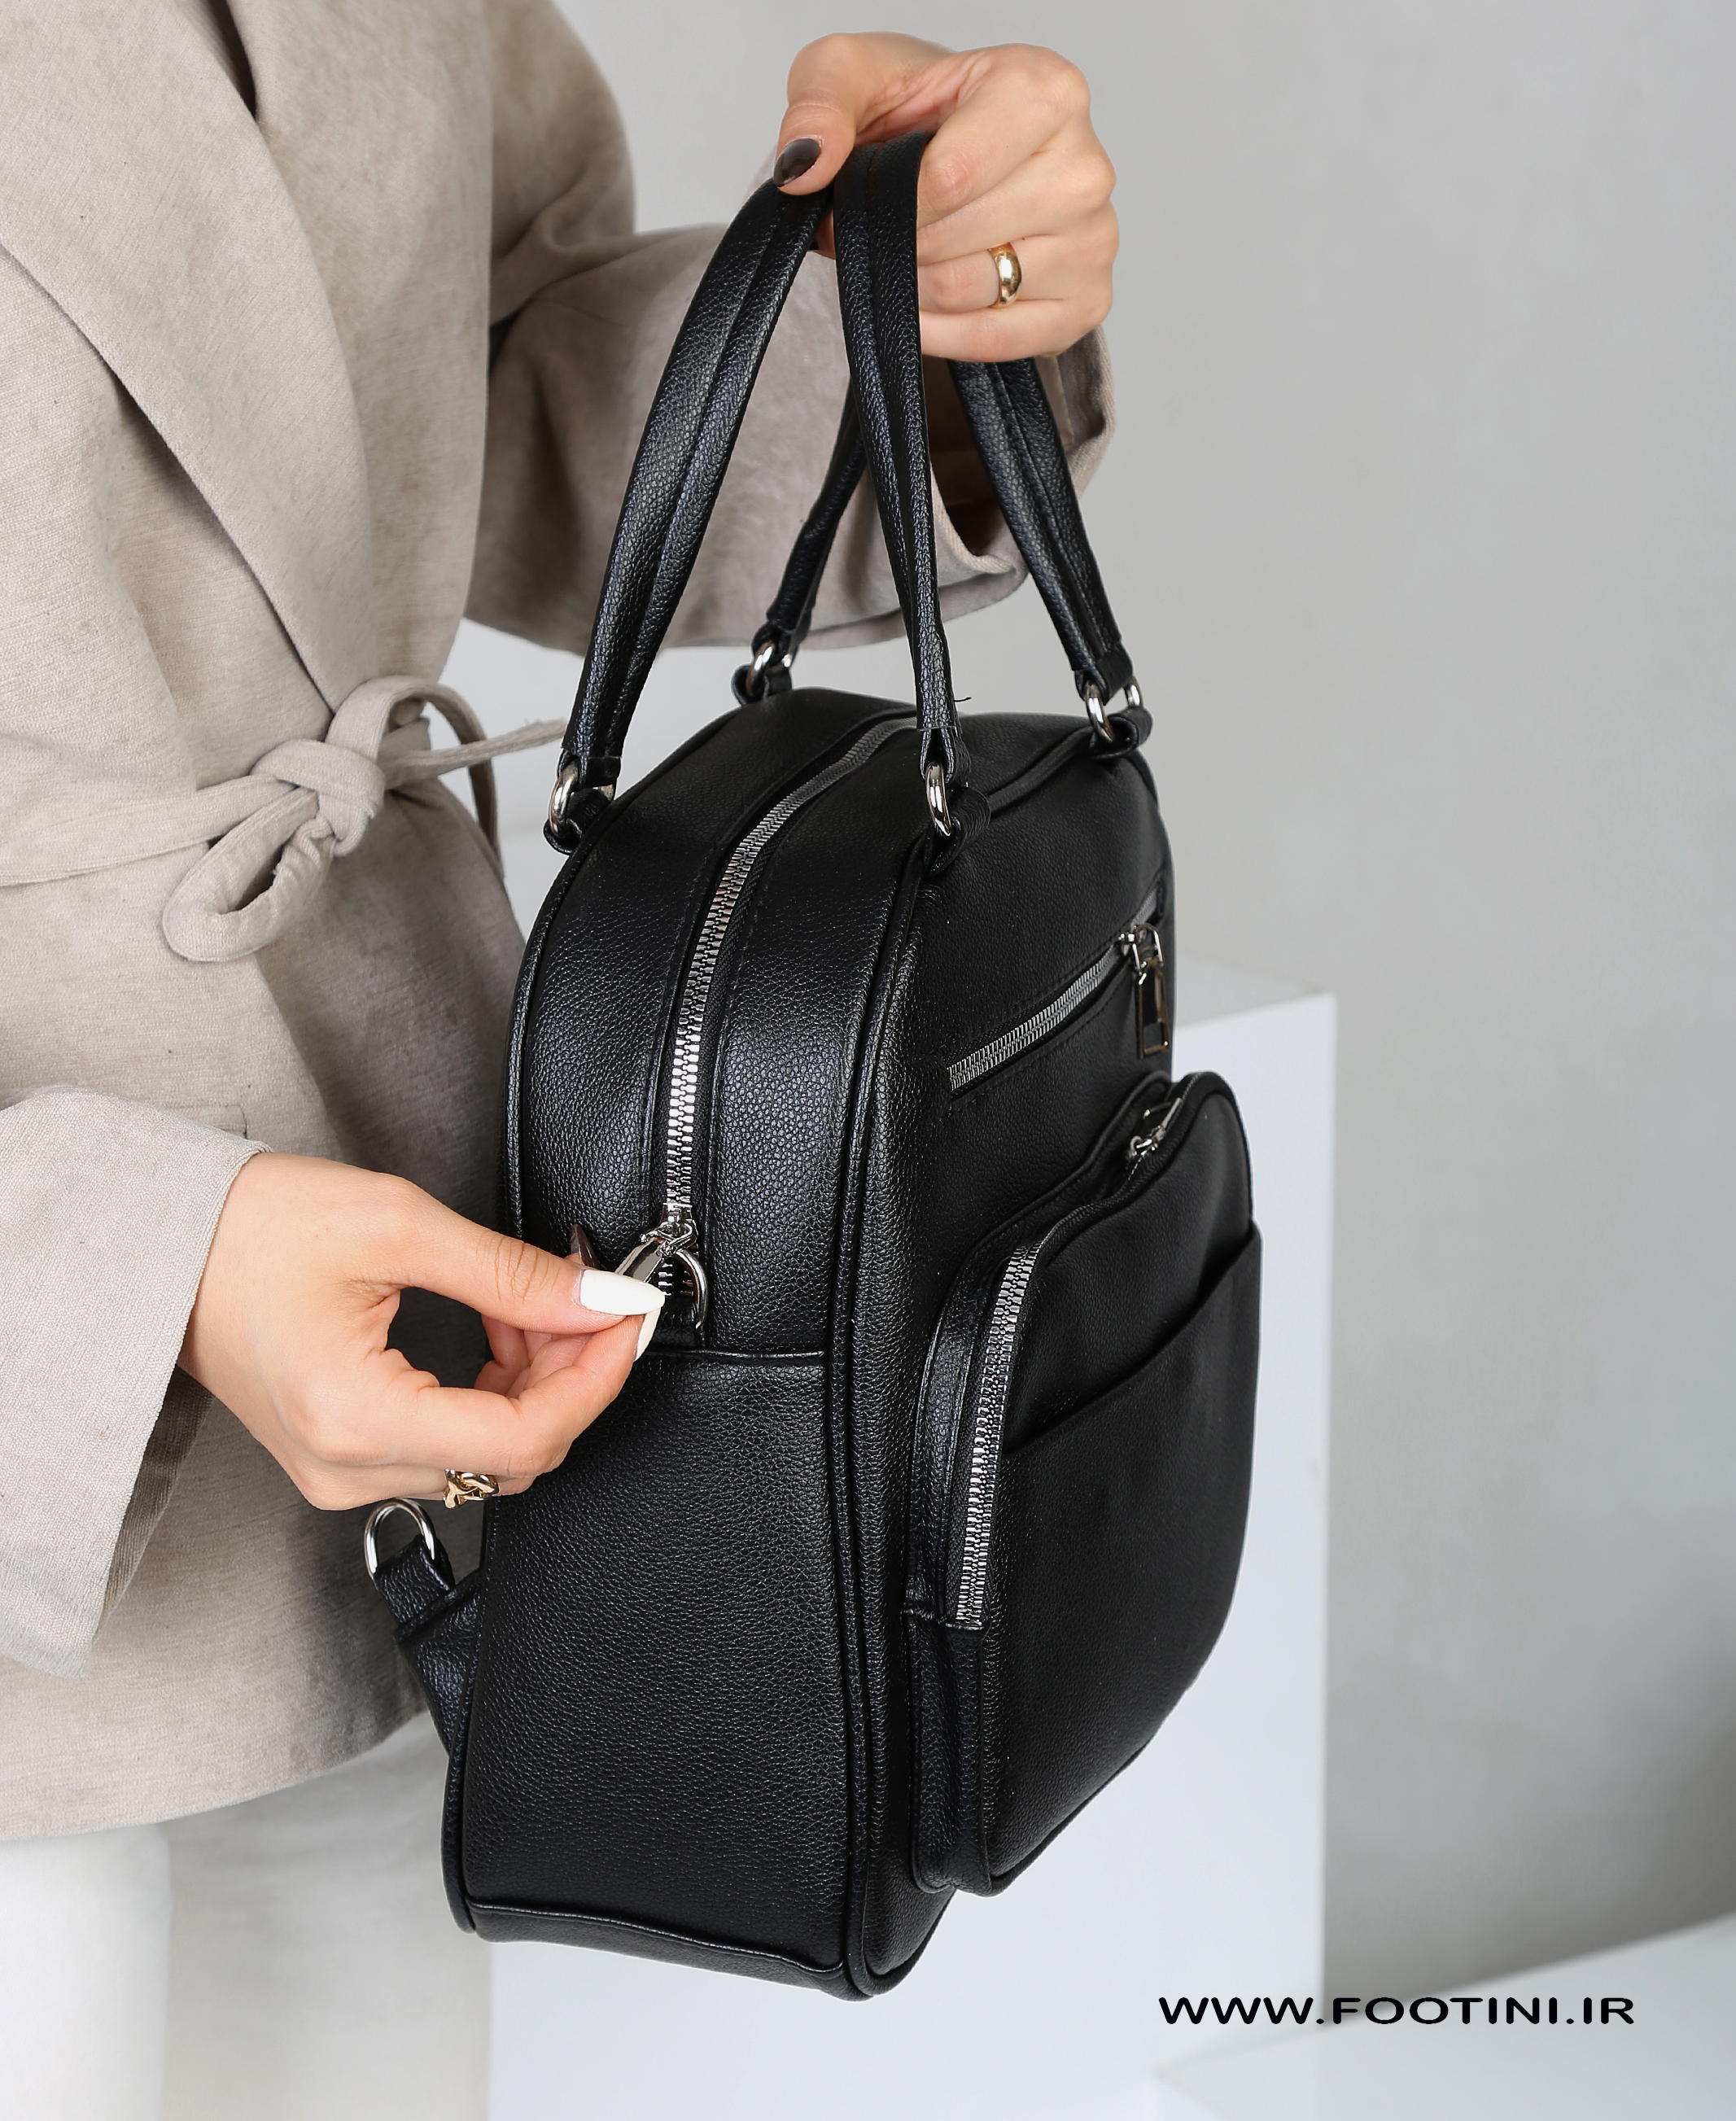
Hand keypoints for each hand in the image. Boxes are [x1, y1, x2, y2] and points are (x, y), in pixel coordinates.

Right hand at [180, 1154, 660, 1509]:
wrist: (164, 1246)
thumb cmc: (252, 1227)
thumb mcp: (399, 1225)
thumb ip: (514, 1273)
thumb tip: (601, 1300)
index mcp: (356, 1417)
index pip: (526, 1437)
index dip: (596, 1379)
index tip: (627, 1321)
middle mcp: (347, 1467)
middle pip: (516, 1454)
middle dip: (570, 1374)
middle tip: (583, 1295)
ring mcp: (341, 1473)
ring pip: (490, 1455)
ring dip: (534, 1381)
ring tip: (529, 1301)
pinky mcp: (341, 1458)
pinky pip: (451, 1448)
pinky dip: (493, 1391)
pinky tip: (497, 1331)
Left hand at [772, 34, 1116, 360]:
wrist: (954, 149)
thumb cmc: (917, 112)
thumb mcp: (850, 75)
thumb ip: (818, 105)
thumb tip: (805, 167)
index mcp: (1042, 90)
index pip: (949, 178)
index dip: (888, 203)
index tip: (859, 198)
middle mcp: (1084, 165)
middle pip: (961, 237)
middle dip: (899, 242)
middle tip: (880, 229)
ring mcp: (1094, 239)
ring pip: (976, 289)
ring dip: (918, 285)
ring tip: (907, 254)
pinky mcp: (1087, 302)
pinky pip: (1005, 340)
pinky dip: (948, 334)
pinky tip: (923, 308)